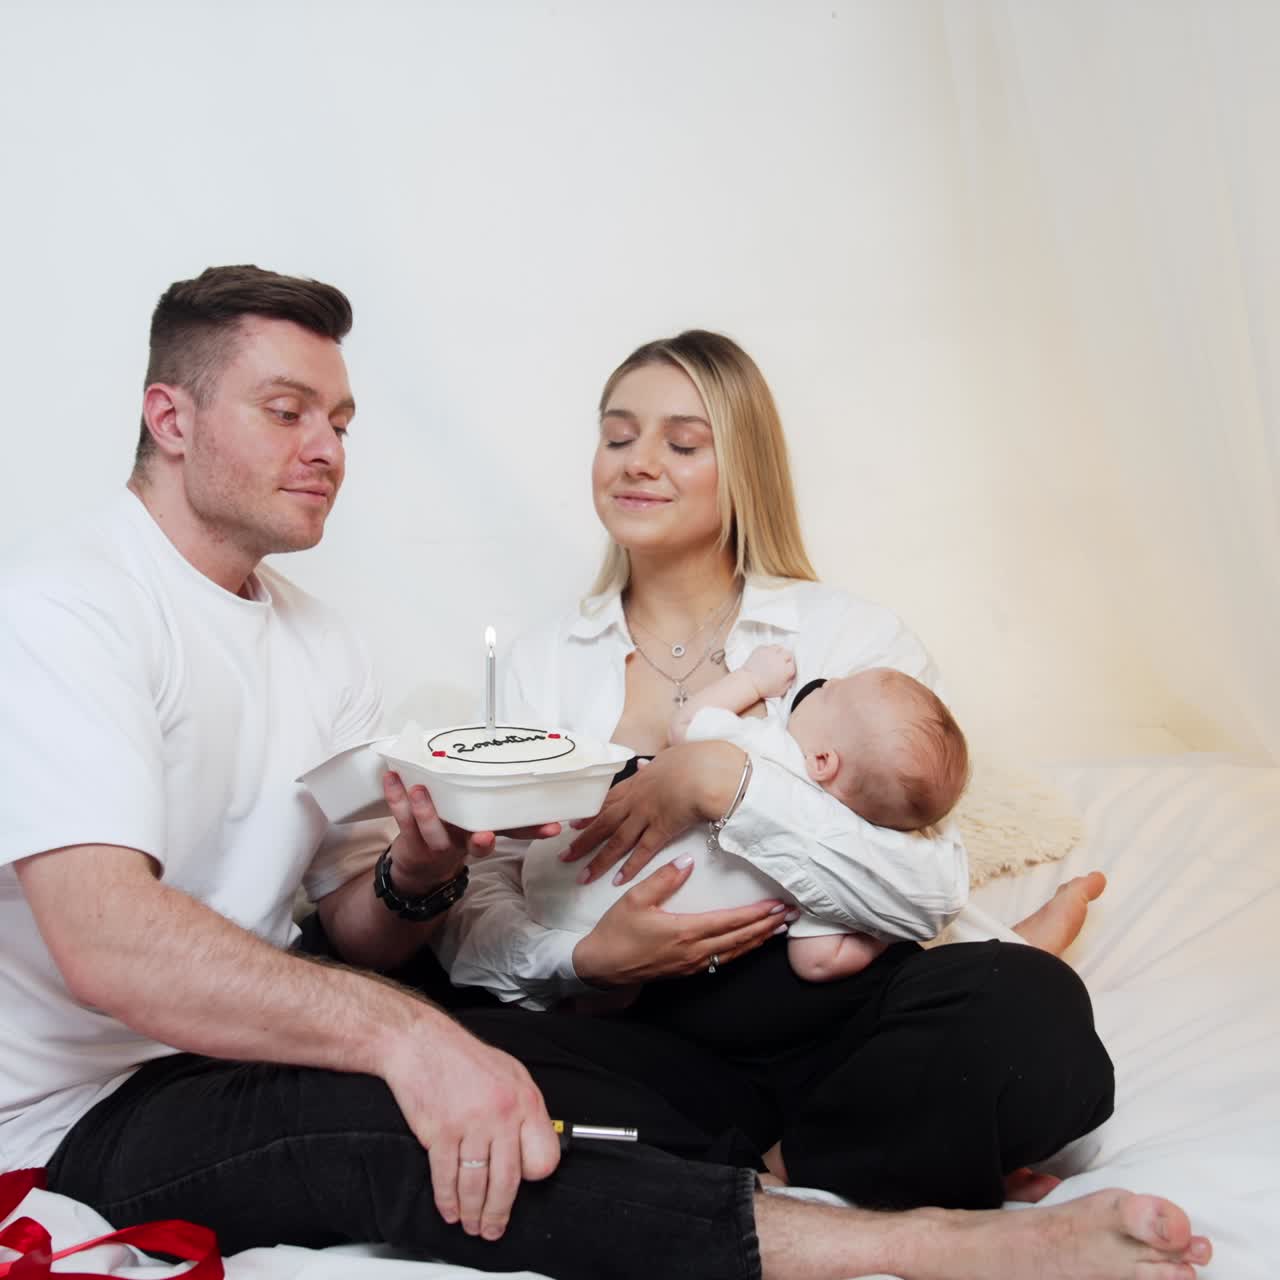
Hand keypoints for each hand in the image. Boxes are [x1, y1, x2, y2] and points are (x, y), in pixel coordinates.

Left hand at [383, 772, 559, 894]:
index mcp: (484, 831)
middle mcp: (463, 842)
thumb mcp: (478, 817)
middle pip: (476, 845)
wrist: (420, 868)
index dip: (534, 830)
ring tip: (420, 789)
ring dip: (426, 811)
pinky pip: (402, 818)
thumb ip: (491, 795)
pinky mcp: (411, 838)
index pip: (515, 832)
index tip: (552, 827)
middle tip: (485, 836)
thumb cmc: (453, 831)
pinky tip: (392, 777)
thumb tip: (514, 750)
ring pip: (432, 831)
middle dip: (481, 842)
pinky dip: (396, 796)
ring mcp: (436, 842)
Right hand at [383, 1015, 559, 1239]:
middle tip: (494, 1227)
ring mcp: (470, 1124)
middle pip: (508, 1181)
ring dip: (473, 1213)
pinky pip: (446, 1178)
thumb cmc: (464, 1058)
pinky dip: (447, 1200)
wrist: (422, 1044)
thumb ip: (524, 1110)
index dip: (532, 1177)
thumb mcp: (511, 1074)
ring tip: (472, 1223)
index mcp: (525, 1100)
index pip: (543, 1156)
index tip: (523, 1187)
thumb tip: (531, 1146)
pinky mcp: (440, 1133)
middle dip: (499, 1212)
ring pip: (476, 1185)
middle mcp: (502, 1114)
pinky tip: (450, 1209)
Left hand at [561, 741, 745, 884]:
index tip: (574, 824)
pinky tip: (617, 880)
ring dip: (599, 860)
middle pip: (604, 822)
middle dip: (583, 840)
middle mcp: (637, 799)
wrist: (709, 771)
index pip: (608, 799)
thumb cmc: (697, 758)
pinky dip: (629, 867)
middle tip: (564, 855)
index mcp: (639, 781)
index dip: (590, 813)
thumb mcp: (671, 755)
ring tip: (582, 876)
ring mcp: (647, 815)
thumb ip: (656, 764)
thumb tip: (644, 763)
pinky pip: (642, 851)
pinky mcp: (662, 829)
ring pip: (617, 840)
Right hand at [571, 855, 791, 984]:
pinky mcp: (686, 970)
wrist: (600, 967)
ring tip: (779, 929)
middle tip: (790, 916)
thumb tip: (687, 860)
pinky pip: (722, 962)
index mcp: (685, 932)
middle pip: (740, 940)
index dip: (756, 914)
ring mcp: (691, 964)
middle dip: (767, 927)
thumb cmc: (616, 932)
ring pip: (734, 953)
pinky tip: (749, 945)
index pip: (730, 922)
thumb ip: (663, 879)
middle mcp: (694, 951)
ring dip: (759, 940)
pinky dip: (741, 952)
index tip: (776, 906)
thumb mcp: (635, 899)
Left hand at [742, 644, 795, 699]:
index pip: (794, 664)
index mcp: (787, 669)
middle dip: (786, 659)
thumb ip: (789, 682)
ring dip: (778, 652)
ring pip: (779, 647)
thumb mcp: (782, 690)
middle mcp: (780, 658)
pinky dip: (768, 651)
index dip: (790, 668)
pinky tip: (766, 657)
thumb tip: (791, 678)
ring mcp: (770, 652)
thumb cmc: (763, 687)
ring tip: (774, 658)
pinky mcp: (761, 649)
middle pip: (788, 654)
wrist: (749, 683)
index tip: (787, 670)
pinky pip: (767, 646)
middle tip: (782, 664)